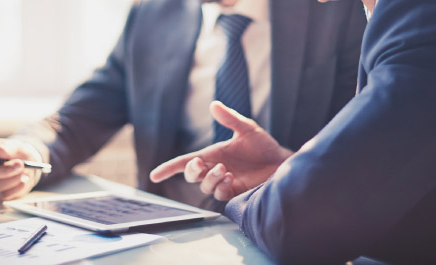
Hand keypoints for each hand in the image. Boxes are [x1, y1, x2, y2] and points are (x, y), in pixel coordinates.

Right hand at [0, 138, 42, 200]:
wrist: (29, 166)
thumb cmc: (18, 153)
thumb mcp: (17, 146)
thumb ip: (9, 148)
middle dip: (4, 170)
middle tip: (20, 164)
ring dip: (12, 179)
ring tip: (23, 172)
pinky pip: (3, 195)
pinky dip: (16, 188)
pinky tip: (23, 180)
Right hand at [150, 101, 292, 200]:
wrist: (282, 162)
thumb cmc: (264, 146)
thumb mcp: (247, 128)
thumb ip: (230, 118)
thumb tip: (213, 105)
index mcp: (212, 154)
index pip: (185, 162)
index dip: (168, 169)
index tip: (154, 176)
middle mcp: (214, 169)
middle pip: (190, 175)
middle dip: (190, 171)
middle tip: (200, 164)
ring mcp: (224, 182)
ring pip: (204, 186)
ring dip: (210, 178)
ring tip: (225, 170)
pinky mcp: (235, 192)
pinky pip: (220, 194)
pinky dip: (221, 186)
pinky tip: (231, 178)